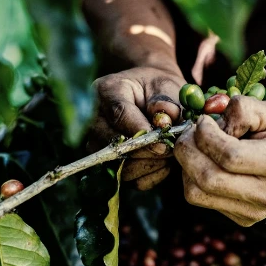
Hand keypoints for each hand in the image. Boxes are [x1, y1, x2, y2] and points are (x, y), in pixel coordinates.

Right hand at [91, 66, 183, 189]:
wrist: (152, 96)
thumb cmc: (159, 89)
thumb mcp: (167, 86)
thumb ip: (167, 101)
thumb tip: (163, 122)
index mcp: (107, 90)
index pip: (119, 114)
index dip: (140, 131)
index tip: (162, 143)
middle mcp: (94, 118)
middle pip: (114, 143)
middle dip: (146, 151)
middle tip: (170, 150)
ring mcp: (97, 143)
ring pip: (120, 165)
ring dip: (149, 165)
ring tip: (168, 153)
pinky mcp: (106, 162)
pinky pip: (127, 179)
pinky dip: (148, 175)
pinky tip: (162, 163)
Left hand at [174, 96, 265, 225]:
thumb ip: (242, 109)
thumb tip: (208, 120)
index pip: (229, 157)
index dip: (206, 135)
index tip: (204, 120)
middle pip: (206, 179)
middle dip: (187, 150)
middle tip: (191, 130)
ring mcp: (254, 213)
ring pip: (196, 193)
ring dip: (188, 166)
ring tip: (200, 145)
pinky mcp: (244, 219)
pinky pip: (203, 199)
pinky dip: (197, 177)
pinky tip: (211, 161)